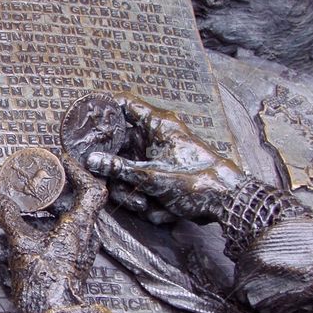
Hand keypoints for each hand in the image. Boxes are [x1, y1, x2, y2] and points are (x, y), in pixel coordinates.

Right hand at [0, 153, 106, 312]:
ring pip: (68, 220)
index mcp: (81, 226)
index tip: (61, 162)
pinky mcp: (71, 264)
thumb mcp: (22, 246)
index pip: (92, 189)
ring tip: (25, 205)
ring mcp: (80, 251)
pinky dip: (46, 227)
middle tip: (37, 181)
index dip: (78, 171)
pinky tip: (24, 231)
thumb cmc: (45, 282)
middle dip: (57, 190)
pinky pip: (62, 236)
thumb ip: (10, 219)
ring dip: (49, 210)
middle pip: (78, 203)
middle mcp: (86, 236)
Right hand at [85, 96, 244, 222]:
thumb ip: (119, 168)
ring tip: (145, 203)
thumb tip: (92, 160)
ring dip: (133, 190)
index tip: (85, 123)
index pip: (124, 104)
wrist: (227, 202)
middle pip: (120, 145)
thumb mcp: (152, 176)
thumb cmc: (196, 181)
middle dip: (116, 170)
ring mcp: (157, 157)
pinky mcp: (161, 175)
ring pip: (128, 169)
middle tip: (109, 181)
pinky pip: (141, 183)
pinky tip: (159, 209)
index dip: (103, 109)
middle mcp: (155, 138)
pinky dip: (146, 198)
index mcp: (157, 125)